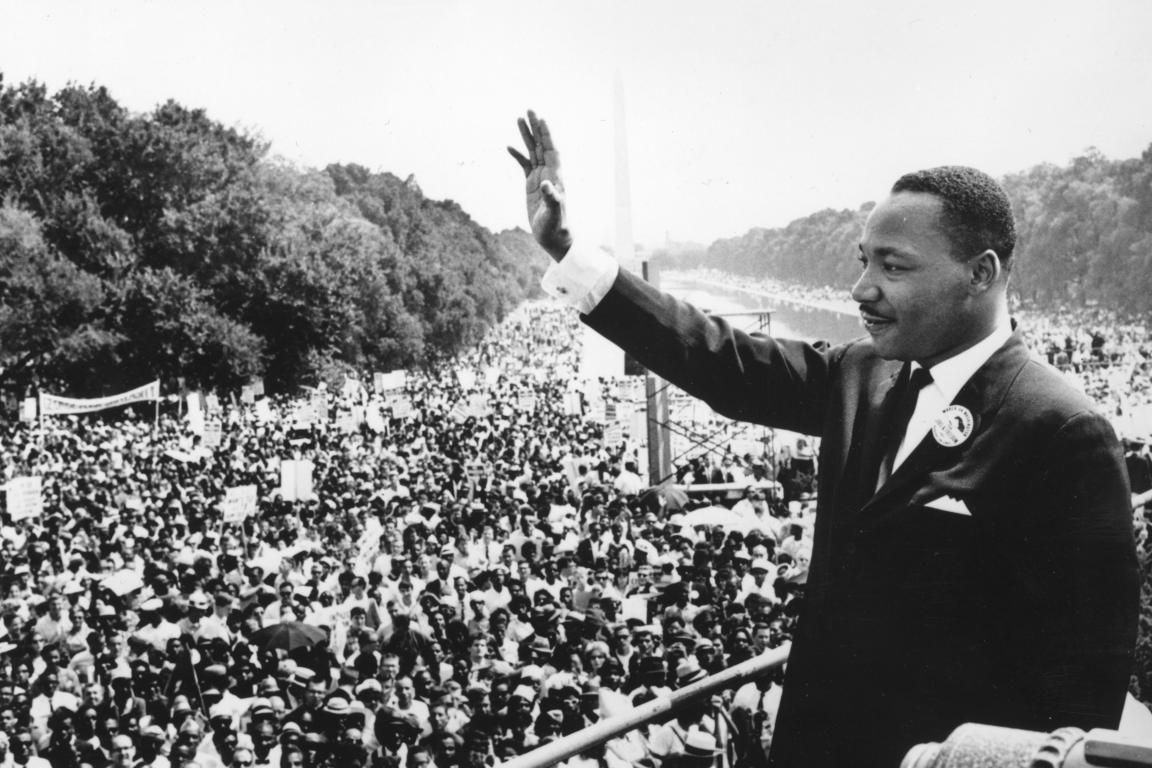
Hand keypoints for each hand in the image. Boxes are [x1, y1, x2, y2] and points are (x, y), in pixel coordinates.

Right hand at [508, 110, 571, 261]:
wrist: (553, 236)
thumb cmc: (556, 226)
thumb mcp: (553, 213)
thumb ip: (551, 198)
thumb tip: (546, 184)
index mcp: (555, 176)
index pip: (551, 150)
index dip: (547, 135)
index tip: (541, 119)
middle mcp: (549, 173)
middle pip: (542, 145)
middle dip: (535, 128)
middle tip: (529, 110)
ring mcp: (540, 177)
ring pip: (533, 151)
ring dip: (526, 136)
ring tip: (519, 119)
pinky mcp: (531, 185)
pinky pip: (524, 165)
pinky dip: (517, 155)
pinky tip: (509, 147)